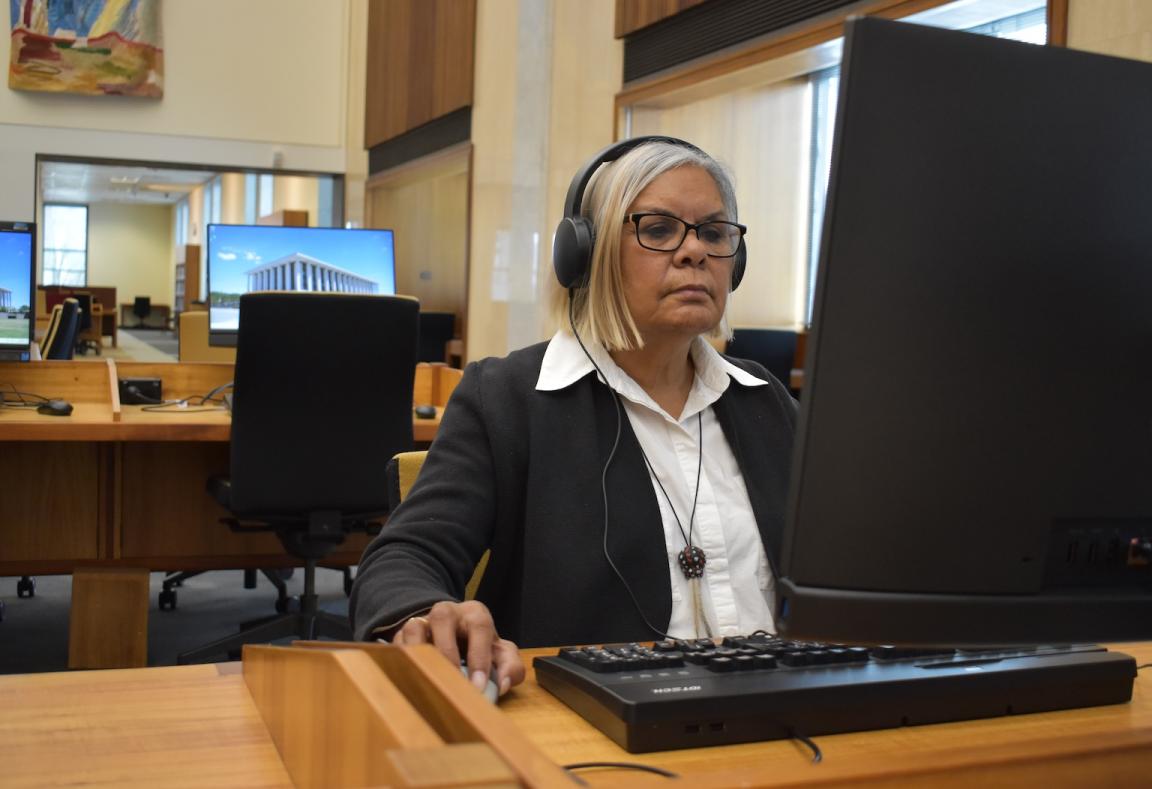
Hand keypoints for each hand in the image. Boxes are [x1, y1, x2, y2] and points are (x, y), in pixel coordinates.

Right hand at [392, 600, 524, 695]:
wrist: (452, 637)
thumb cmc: (478, 648)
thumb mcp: (500, 654)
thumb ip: (510, 667)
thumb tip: (502, 685)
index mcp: (475, 614)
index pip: (480, 627)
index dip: (479, 656)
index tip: (478, 685)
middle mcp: (447, 612)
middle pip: (443, 618)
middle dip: (448, 653)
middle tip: (452, 684)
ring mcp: (422, 621)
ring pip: (414, 627)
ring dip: (419, 653)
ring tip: (427, 680)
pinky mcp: (401, 635)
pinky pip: (395, 645)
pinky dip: (400, 661)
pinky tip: (408, 681)